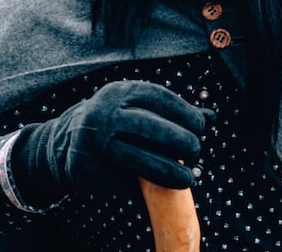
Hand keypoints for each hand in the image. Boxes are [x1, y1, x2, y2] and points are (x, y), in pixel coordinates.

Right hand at [43, 80, 211, 190]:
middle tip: (195, 152)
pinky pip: (126, 181)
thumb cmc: (118, 123)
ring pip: (140, 160)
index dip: (185, 112)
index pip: (159, 98)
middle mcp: (106, 115)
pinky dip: (147, 187)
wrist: (70, 141)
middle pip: (152, 128)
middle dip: (181, 142)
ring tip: (189, 179)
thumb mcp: (140, 108)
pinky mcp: (91, 169)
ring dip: (170, 172)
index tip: (200, 126)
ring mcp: (96, 143)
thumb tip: (212, 116)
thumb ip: (174, 112)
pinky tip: (163, 188)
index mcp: (120, 93)